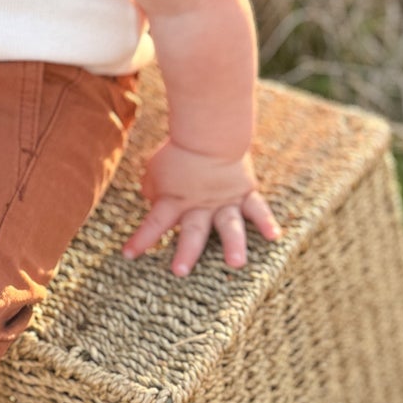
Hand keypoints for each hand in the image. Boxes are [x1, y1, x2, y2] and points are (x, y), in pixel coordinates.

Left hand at [120, 138, 279, 274]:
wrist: (209, 131)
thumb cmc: (178, 151)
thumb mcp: (155, 171)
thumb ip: (153, 190)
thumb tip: (152, 201)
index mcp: (175, 200)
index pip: (155, 223)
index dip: (141, 240)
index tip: (128, 255)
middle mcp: (200, 205)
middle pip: (193, 231)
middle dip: (186, 252)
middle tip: (180, 272)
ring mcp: (224, 201)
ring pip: (229, 225)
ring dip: (232, 244)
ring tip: (236, 263)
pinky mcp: (244, 193)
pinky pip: (257, 209)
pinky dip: (266, 222)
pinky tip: (274, 237)